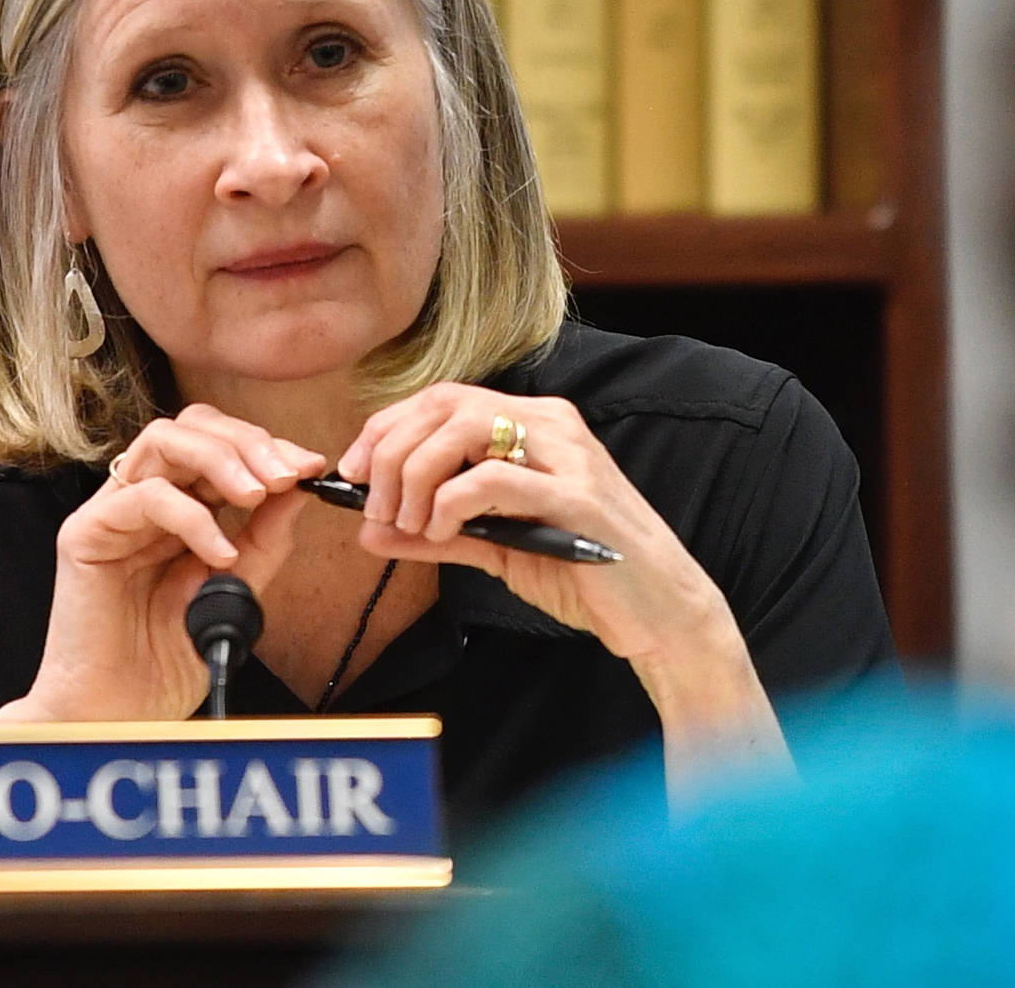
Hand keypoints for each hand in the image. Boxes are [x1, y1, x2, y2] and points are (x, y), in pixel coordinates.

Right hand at [0, 404, 325, 722]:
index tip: (312, 468)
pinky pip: (144, 498)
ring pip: (162, 441)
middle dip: (248, 442)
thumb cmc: (164, 662)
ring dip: (221, 459)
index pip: (219, 446)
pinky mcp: (84, 535)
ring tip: (258, 495)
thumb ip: (262, 543)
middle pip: (191, 426)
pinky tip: (221, 553)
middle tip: (288, 474)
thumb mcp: (233, 593)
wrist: (118, 715)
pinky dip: (192, 517)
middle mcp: (141, 500)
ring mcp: (111, 514)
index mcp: (176, 509)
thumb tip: (298, 493)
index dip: (267, 447)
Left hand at [338, 382, 790, 803]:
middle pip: (443, 404)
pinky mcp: (577, 497)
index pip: (441, 399)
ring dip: (415, 476)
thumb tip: (366, 532)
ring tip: (406, 523)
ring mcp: (568, 455)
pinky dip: (448, 504)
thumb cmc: (584, 574)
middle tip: (371, 504)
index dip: (386, 428)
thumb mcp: (495, 548)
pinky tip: (439, 533)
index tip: (353, 472)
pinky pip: (492, 480)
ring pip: (463, 430)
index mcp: (533, 423)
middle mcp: (550, 424)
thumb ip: (434, 535)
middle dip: (390, 451)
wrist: (660, 615)